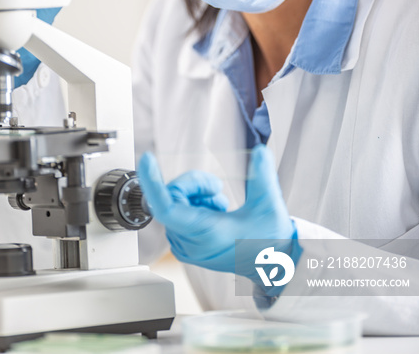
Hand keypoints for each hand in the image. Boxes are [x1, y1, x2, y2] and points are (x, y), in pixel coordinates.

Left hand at [138, 144, 297, 280]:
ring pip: (173, 204)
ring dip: (195, 194)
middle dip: (193, 184)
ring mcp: (186, 246)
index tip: (148, 160)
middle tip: (216, 186)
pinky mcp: (186, 246)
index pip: (166, 207)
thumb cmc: (269, 241)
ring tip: (221, 203)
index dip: (153, 182)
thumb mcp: (268, 204)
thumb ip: (263, 175)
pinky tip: (215, 210)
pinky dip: (193, 204)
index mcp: (206, 234)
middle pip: (172, 198)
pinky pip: (177, 214)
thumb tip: (260, 151)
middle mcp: (190, 243)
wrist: (271, 267)